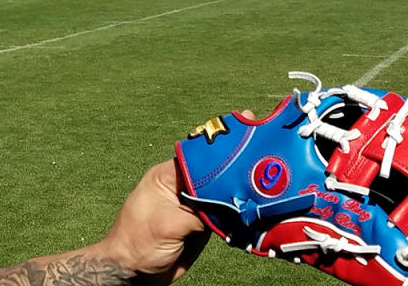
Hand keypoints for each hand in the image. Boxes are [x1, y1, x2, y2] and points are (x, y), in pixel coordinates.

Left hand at [98, 110, 255, 283]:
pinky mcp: (204, 222)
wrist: (135, 274)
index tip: (248, 135)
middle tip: (267, 151)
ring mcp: (194, 204)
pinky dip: (240, 210)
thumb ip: (197, 211)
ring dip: (242, 188)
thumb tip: (229, 205)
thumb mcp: (167, 224)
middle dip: (238, 164)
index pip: (199, 156)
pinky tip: (260, 204)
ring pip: (223, 191)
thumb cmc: (138, 244)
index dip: (222, 148)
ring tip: (272, 176)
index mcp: (167, 176)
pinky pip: (226, 212)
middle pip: (214, 171)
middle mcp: (183, 186)